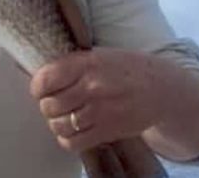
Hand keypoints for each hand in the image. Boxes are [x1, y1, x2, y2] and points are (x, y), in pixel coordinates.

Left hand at [30, 47, 171, 152]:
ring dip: (57, 123)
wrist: (159, 89)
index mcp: (86, 63)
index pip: (44, 79)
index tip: (43, 89)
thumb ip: (71, 65)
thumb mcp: (98, 56)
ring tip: (66, 117)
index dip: (38, 87)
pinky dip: (68, 139)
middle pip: (49, 105)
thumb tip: (40, 76)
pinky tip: (75, 130)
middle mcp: (91, 86)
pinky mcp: (107, 131)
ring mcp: (100, 111)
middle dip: (48, 106)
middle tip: (57, 103)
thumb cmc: (125, 69)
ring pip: (58, 125)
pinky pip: (72, 142)